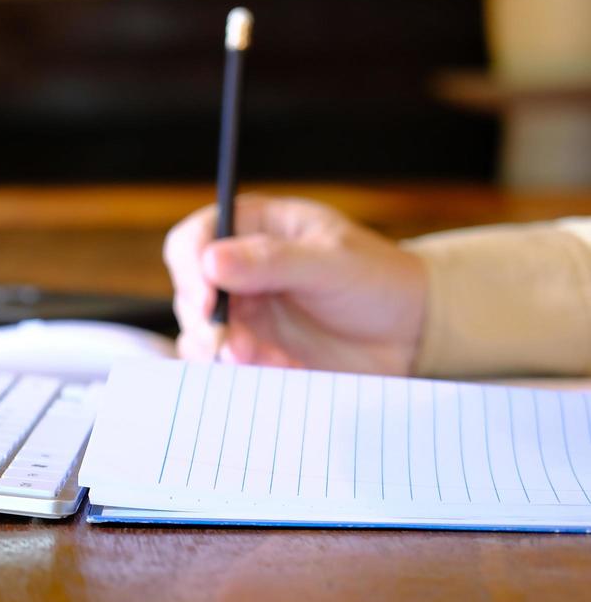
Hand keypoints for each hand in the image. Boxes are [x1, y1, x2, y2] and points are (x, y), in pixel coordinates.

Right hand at [163, 196, 427, 373]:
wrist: (413, 334)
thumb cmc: (379, 280)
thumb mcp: (332, 263)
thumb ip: (272, 261)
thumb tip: (211, 262)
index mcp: (254, 229)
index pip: (193, 240)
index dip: (189, 268)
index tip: (208, 301)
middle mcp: (239, 270)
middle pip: (189, 293)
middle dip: (208, 322)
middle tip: (238, 344)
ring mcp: (245, 312)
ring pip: (200, 333)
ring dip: (222, 351)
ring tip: (263, 359)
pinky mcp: (254, 349)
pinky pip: (224, 364)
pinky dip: (243, 372)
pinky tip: (282, 369)